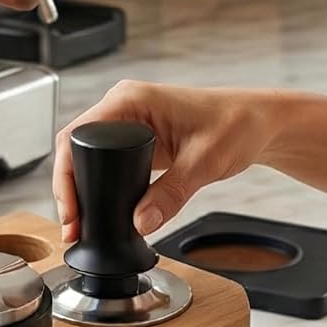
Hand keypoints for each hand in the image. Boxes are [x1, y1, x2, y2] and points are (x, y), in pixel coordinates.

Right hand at [52, 81, 276, 241]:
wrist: (259, 123)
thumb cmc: (237, 124)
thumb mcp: (205, 162)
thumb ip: (171, 193)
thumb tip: (140, 222)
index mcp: (130, 100)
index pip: (78, 136)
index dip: (66, 175)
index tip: (71, 210)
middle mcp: (122, 106)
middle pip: (74, 146)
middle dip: (68, 187)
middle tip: (73, 226)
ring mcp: (127, 121)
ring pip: (85, 155)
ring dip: (79, 188)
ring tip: (80, 224)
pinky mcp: (136, 138)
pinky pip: (103, 161)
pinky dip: (96, 185)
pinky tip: (98, 209)